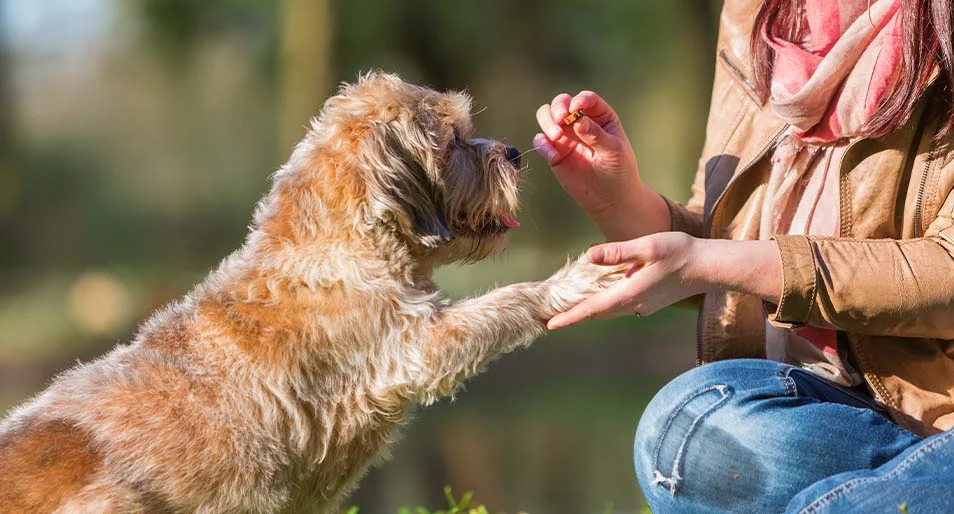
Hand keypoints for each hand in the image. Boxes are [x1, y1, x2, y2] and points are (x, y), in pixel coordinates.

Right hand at [534, 91, 668, 239]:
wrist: (611, 199)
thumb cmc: (619, 171)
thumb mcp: (614, 151)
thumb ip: (596, 135)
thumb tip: (578, 121)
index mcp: (600, 116)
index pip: (587, 100)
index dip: (579, 101)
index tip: (575, 110)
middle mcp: (580, 122)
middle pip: (561, 103)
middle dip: (558, 107)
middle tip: (560, 120)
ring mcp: (566, 137)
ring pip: (546, 117)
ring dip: (547, 122)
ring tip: (556, 137)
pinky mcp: (555, 153)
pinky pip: (541, 142)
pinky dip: (542, 145)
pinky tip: (553, 156)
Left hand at [548, 232, 704, 328]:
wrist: (709, 267)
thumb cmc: (681, 252)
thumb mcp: (649, 247)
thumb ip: (619, 252)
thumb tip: (590, 255)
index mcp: (630, 293)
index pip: (593, 308)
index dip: (570, 317)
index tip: (550, 325)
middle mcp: (634, 305)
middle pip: (597, 313)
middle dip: (574, 316)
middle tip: (548, 318)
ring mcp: (643, 306)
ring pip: (608, 311)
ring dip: (589, 311)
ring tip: (566, 310)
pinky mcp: (649, 302)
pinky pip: (620, 306)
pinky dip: (604, 304)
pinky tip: (598, 295)